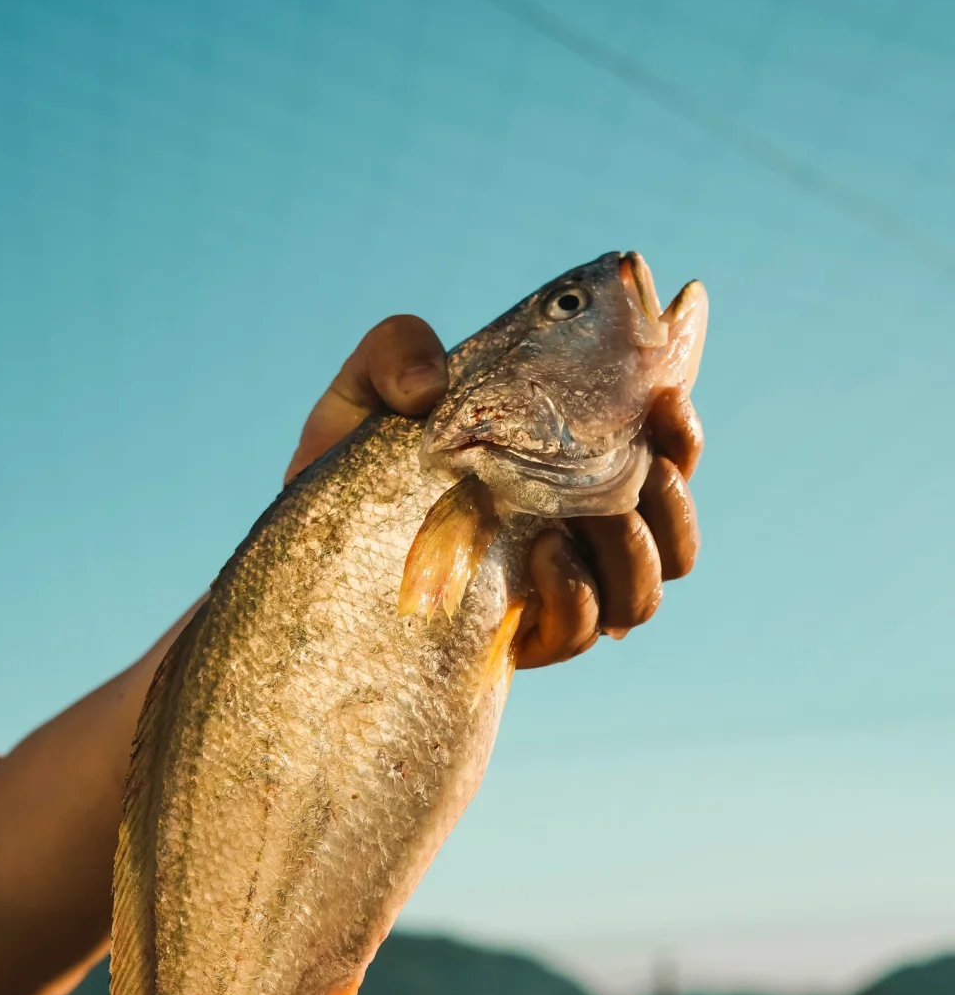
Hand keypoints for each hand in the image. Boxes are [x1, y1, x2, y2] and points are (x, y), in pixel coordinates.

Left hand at [286, 319, 701, 668]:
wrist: (310, 572)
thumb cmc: (350, 480)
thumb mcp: (360, 398)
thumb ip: (394, 350)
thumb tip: (432, 381)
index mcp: (569, 470)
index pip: (664, 457)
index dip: (684, 435)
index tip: (666, 404)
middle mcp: (576, 535)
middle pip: (677, 533)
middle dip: (670, 500)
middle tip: (628, 472)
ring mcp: (554, 596)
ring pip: (646, 591)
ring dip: (634, 551)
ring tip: (574, 516)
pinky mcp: (521, 644)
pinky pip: (586, 629)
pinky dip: (579, 593)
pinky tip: (543, 556)